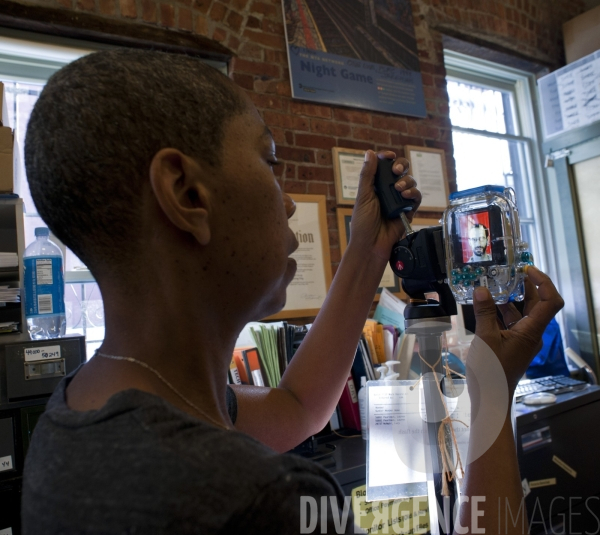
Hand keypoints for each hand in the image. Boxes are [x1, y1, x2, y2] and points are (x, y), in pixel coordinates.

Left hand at [349, 150, 421, 260]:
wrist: (371, 245)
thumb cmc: (363, 223)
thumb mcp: (363, 196)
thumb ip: (367, 175)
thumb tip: (370, 153)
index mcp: (375, 186)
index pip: (383, 166)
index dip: (387, 158)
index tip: (389, 156)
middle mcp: (388, 191)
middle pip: (400, 170)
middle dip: (401, 166)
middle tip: (396, 171)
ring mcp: (399, 200)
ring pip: (410, 182)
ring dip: (407, 181)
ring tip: (399, 189)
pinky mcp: (408, 210)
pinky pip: (416, 197)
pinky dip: (414, 193)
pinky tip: (407, 195)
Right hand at [467, 266, 563, 395]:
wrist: (490, 399)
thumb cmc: (490, 372)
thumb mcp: (485, 338)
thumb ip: (484, 313)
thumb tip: (482, 289)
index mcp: (531, 331)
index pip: (550, 302)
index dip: (544, 282)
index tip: (527, 269)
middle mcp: (531, 334)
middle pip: (537, 304)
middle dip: (526, 286)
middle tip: (509, 271)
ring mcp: (522, 340)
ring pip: (522, 313)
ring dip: (510, 298)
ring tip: (493, 285)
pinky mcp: (512, 345)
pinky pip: (511, 323)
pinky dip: (501, 311)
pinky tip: (485, 306)